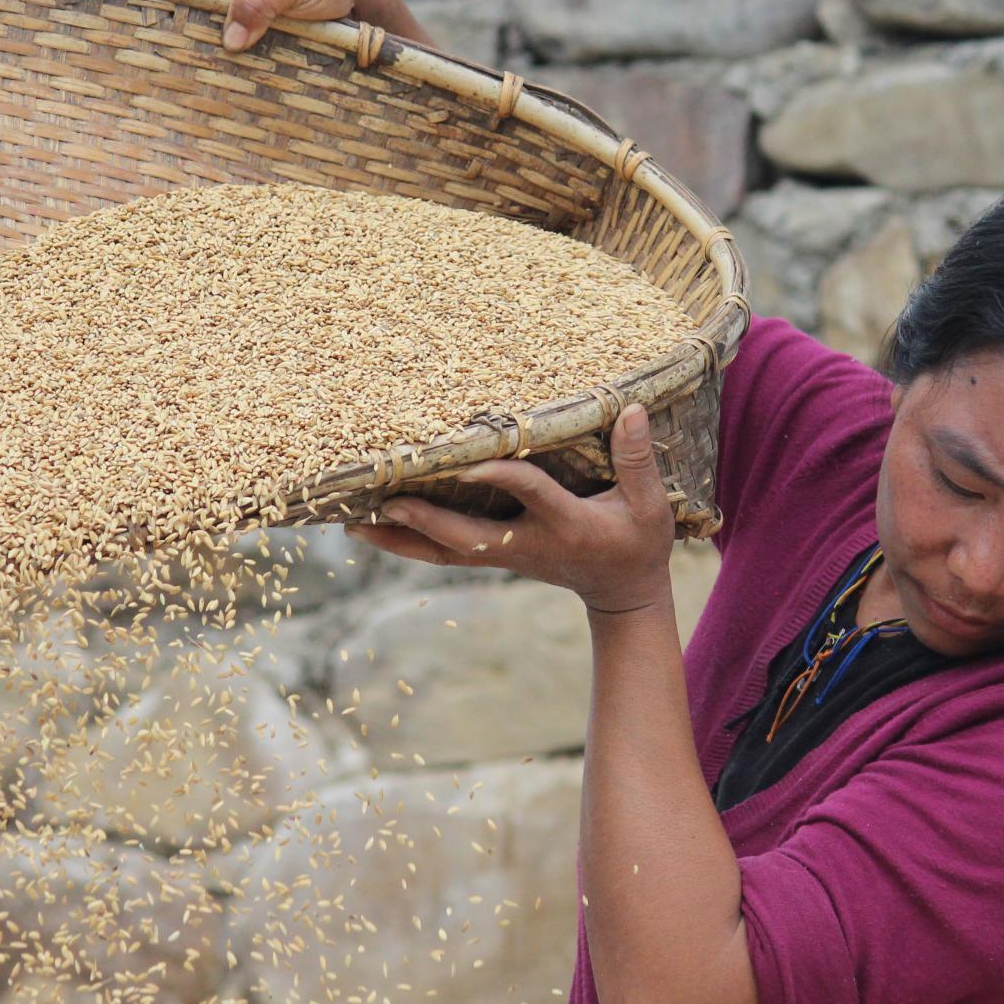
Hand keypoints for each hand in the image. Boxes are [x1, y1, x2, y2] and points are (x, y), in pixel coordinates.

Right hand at [160, 0, 436, 51]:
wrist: (362, 4)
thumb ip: (260, 2)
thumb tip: (228, 39)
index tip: (147, 26)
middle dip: (178, 21)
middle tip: (164, 56)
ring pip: (201, 15)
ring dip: (197, 38)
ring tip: (180, 67)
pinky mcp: (246, 13)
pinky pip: (220, 28)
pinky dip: (216, 46)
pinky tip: (207, 68)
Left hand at [347, 404, 678, 615]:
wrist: (621, 593)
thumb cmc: (637, 542)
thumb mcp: (649, 506)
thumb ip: (637, 460)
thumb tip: (632, 409)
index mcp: (565, 526)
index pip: (530, 496)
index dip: (502, 478)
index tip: (472, 460)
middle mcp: (526, 544)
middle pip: (467, 538)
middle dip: (427, 521)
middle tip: (387, 502)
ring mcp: (505, 555)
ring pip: (444, 552)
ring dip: (399, 540)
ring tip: (353, 524)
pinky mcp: (494, 556)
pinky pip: (443, 552)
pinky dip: (407, 542)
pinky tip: (373, 529)